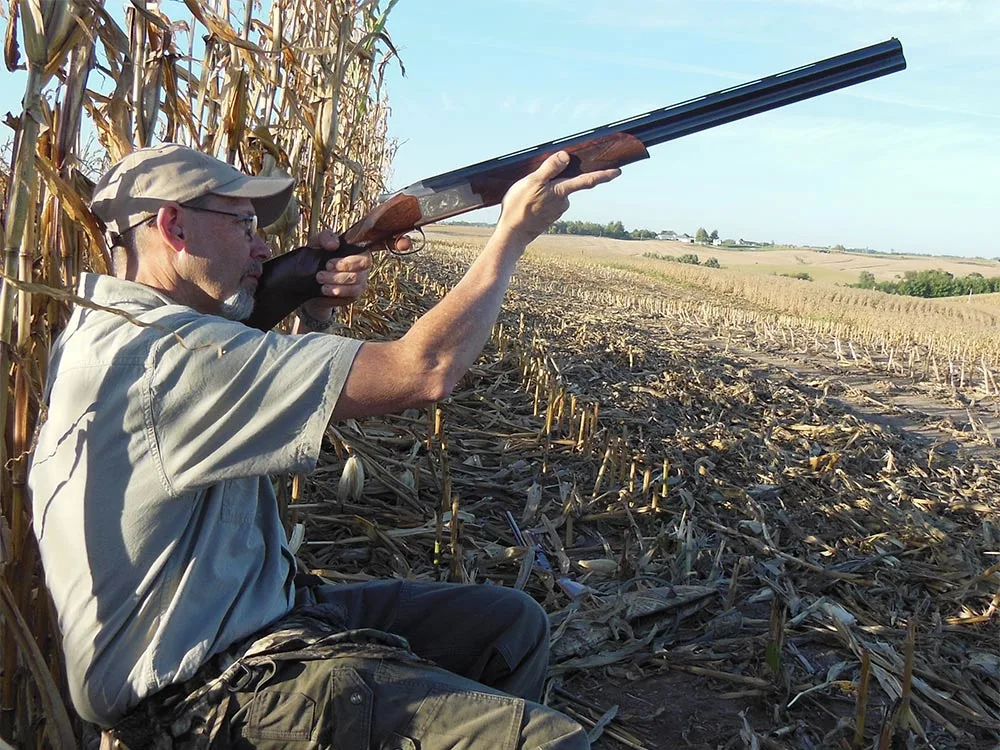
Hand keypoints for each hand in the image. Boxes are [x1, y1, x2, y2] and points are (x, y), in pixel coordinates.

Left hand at [301, 230, 371, 318]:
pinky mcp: (352, 297)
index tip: (328, 264)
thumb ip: (326, 237)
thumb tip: (334, 245)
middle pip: (358, 276)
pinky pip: (348, 299)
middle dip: (338, 277)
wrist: (310, 277)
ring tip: (321, 285)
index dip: (348, 264)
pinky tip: (324, 292)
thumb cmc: (319, 254)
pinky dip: (335, 297)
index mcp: (360, 254)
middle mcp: (363, 270)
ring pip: (354, 289)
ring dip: (336, 288)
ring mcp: (359, 285)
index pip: (365, 260)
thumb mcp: (318, 242)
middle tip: (320, 275)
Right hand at [496, 151, 619, 246]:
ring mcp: (556, 212)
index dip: (603, 175)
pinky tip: (527, 204)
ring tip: (526, 195)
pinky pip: (548, 203)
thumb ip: (550, 168)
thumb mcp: (532, 182)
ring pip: (555, 194)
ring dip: (546, 192)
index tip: (617, 172)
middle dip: (557, 181)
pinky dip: (541, 201)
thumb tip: (566, 156)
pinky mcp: (548, 218)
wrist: (512, 234)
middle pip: (566, 185)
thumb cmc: (520, 207)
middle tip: (534, 184)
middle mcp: (563, 203)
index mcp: (561, 192)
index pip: (587, 181)